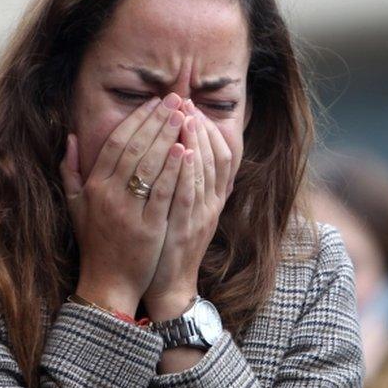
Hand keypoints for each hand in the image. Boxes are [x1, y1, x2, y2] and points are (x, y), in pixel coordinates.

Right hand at [59, 93, 186, 316]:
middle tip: (176, 100)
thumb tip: (70, 138)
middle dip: (157, 120)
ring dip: (168, 137)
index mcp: (94, 187)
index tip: (154, 103)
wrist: (107, 283)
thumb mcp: (75, 206)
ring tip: (185, 116)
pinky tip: (186, 150)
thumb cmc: (95, 243)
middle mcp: (109, 196)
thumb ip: (71, 171)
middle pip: (135, 148)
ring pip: (150, 166)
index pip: (116, 144)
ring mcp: (128, 212)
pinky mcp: (148, 228)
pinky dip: (174, 170)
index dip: (136, 120)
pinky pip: (163, 193)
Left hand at [142, 99, 236, 319]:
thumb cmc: (169, 244)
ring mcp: (201, 216)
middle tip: (185, 102)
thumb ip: (184, 181)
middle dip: (200, 127)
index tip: (191, 107)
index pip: (219, 153)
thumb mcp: (183, 210)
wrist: (168, 285)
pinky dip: (187, 172)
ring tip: (184, 116)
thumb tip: (180, 149)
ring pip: (204, 171)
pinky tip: (180, 151)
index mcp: (212, 197)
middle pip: (214, 156)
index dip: (208, 128)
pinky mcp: (186, 230)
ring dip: (195, 142)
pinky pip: (189, 196)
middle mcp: (212, 203)